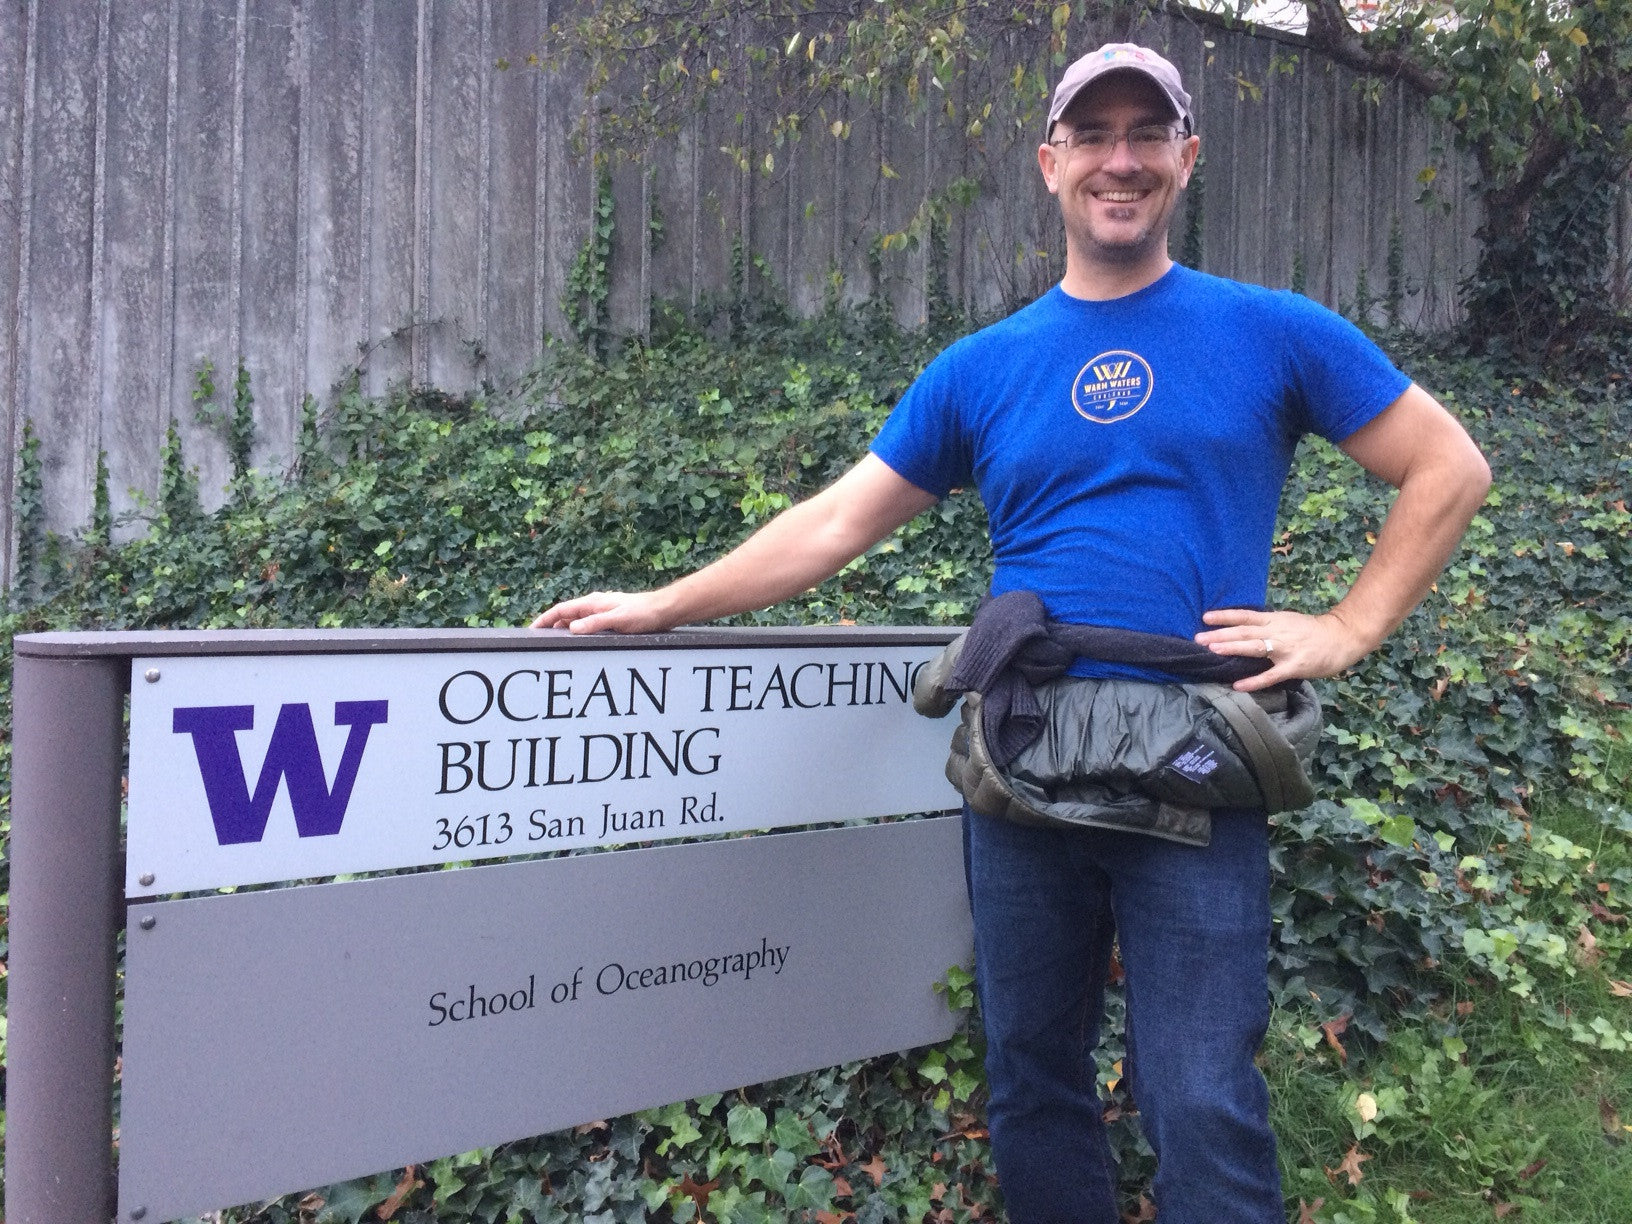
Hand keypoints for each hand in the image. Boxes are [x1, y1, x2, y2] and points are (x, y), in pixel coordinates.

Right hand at [530, 590, 674, 634]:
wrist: (663, 610)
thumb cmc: (643, 613)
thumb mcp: (618, 620)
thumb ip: (595, 624)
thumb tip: (571, 629)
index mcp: (593, 602)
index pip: (561, 609)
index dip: (545, 618)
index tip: (532, 628)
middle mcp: (595, 605)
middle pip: (566, 615)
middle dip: (551, 625)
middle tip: (538, 639)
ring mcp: (602, 611)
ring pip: (576, 621)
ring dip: (564, 629)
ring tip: (554, 642)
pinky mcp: (610, 619)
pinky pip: (588, 625)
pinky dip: (578, 632)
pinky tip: (579, 641)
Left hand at [1194, 608, 1369, 691]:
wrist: (1343, 636)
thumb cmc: (1313, 631)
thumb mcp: (1288, 621)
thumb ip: (1268, 625)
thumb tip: (1244, 628)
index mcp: (1275, 620)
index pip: (1245, 616)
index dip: (1225, 616)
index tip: (1206, 617)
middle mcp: (1277, 632)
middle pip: (1245, 631)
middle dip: (1221, 634)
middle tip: (1199, 638)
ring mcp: (1286, 649)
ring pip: (1255, 648)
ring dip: (1233, 648)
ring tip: (1213, 651)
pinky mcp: (1294, 666)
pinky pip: (1271, 675)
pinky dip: (1254, 681)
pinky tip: (1238, 685)